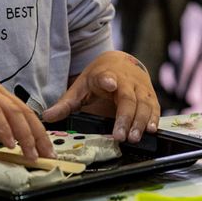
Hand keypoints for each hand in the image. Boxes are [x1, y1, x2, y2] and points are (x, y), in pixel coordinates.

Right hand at [0, 55, 52, 159]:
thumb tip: (8, 141)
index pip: (22, 115)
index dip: (36, 133)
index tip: (44, 151)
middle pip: (24, 113)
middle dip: (38, 136)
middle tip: (47, 156)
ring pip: (12, 112)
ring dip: (25, 135)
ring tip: (31, 154)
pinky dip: (3, 128)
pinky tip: (10, 143)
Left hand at [41, 51, 159, 142]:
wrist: (121, 62)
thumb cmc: (99, 77)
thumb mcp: (81, 87)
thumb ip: (66, 103)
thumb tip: (46, 117)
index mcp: (105, 75)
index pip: (106, 76)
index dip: (108, 80)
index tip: (109, 83)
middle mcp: (125, 80)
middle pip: (128, 98)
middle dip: (125, 117)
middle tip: (120, 136)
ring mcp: (140, 87)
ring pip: (144, 104)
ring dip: (140, 122)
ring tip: (134, 138)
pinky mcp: (150, 95)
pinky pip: (154, 108)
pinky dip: (154, 119)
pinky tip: (152, 131)